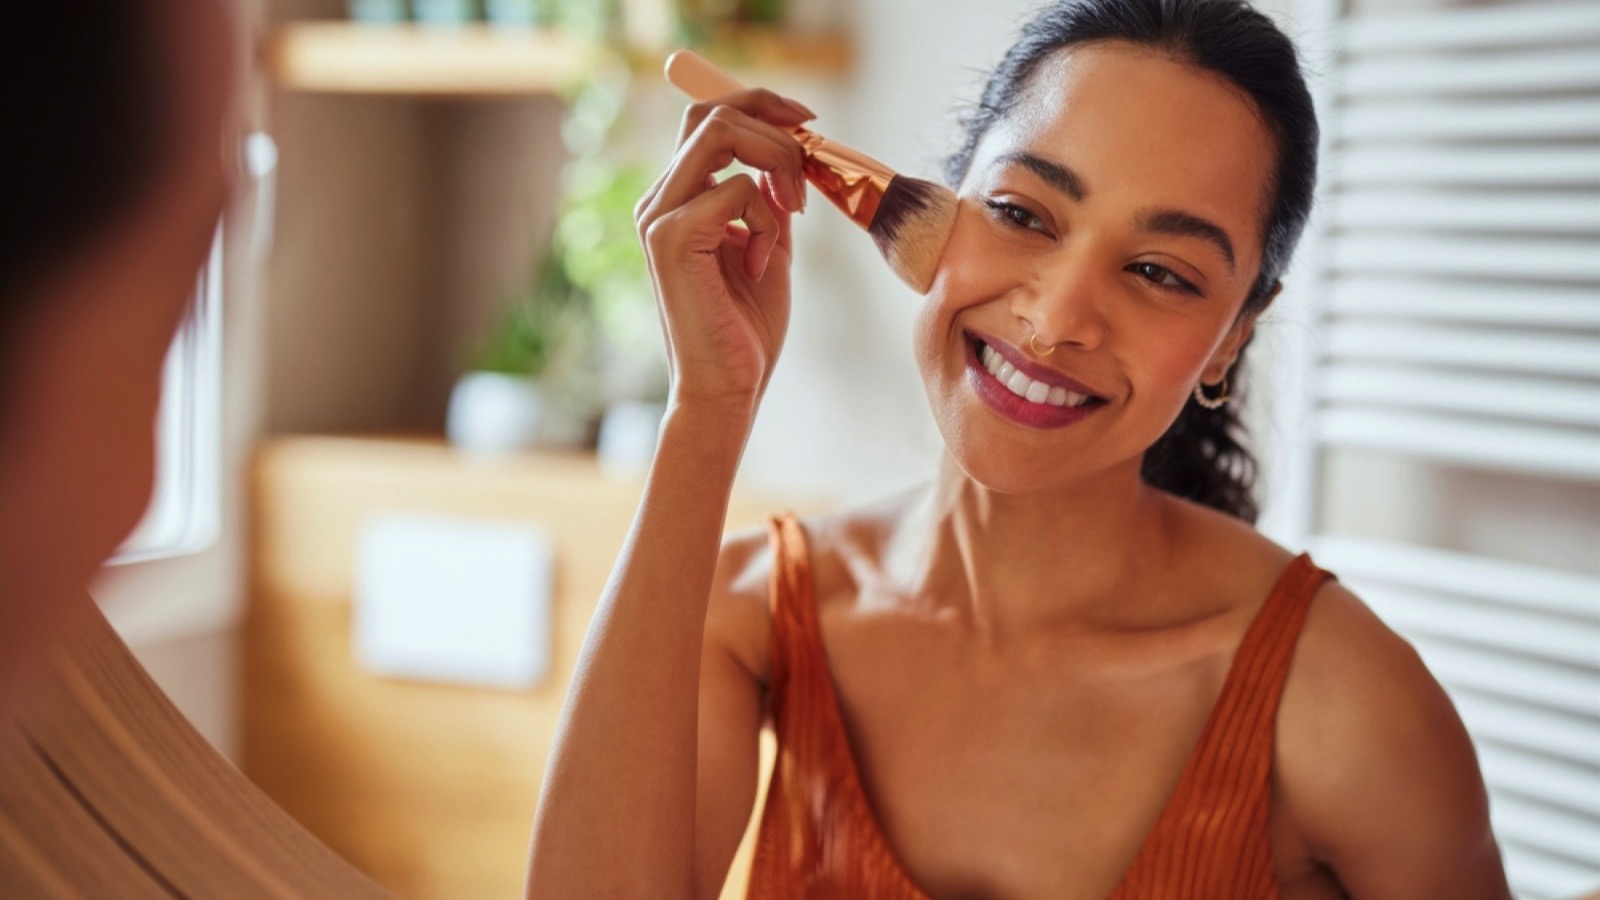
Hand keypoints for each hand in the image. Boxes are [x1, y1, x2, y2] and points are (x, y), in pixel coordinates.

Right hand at [634, 89, 812, 418]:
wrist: (726, 390)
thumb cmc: (745, 330)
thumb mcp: (768, 248)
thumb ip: (771, 201)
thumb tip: (795, 154)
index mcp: (676, 201)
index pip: (706, 119)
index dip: (759, 105)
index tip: (808, 121)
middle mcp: (658, 201)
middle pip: (711, 113)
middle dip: (774, 126)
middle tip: (811, 166)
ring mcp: (659, 217)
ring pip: (721, 136)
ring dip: (777, 165)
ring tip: (794, 215)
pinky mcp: (672, 237)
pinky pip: (737, 191)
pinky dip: (767, 223)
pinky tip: (763, 266)